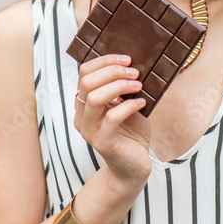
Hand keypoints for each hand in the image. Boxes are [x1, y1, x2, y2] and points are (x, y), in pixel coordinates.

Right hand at [73, 54, 150, 188]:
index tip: (127, 58)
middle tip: (135, 72)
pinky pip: (112, 117)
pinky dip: (128, 106)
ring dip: (119, 86)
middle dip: (113, 72)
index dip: (105, 61)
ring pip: (94, 98)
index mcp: (84, 102)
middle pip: (87, 82)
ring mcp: (89, 130)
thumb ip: (122, 86)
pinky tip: (141, 103)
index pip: (84, 72)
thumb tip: (132, 63)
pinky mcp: (102, 143)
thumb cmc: (131, 131)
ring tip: (138, 86)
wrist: (134, 165)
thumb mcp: (126, 103)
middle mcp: (81, 115)